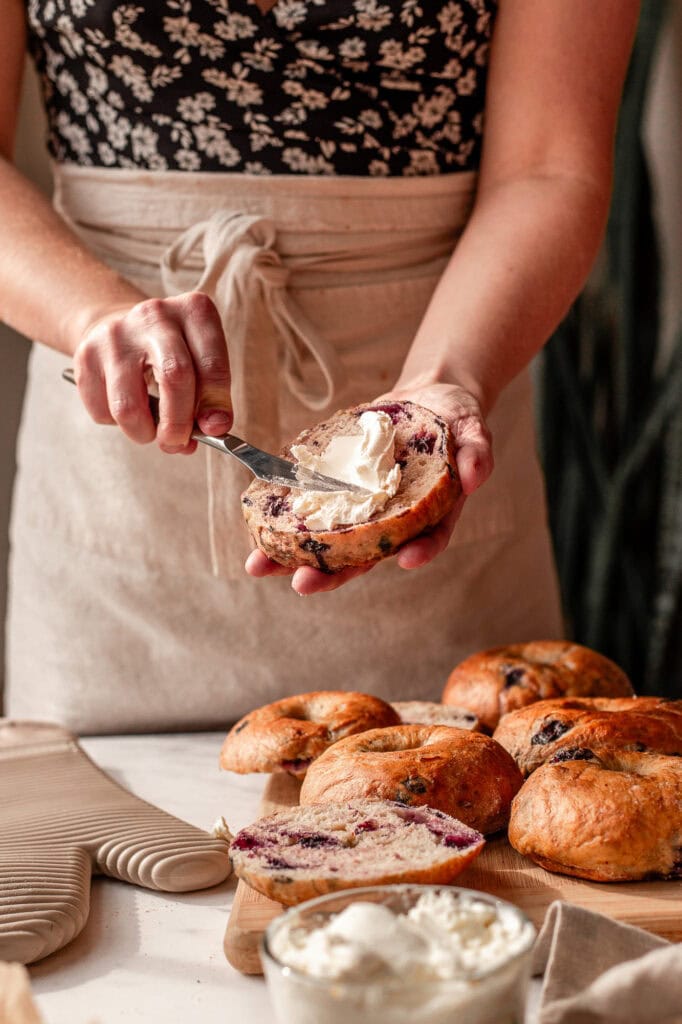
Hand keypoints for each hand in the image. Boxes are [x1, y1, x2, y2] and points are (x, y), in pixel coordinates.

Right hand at [72, 291, 232, 453]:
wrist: (123, 331)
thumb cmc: (172, 355)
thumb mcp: (201, 364)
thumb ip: (210, 397)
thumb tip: (212, 430)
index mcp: (194, 313)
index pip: (211, 364)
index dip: (215, 404)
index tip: (216, 429)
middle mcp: (155, 316)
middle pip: (173, 377)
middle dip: (178, 424)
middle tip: (178, 442)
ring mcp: (116, 334)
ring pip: (129, 406)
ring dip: (143, 433)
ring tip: (150, 431)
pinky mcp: (86, 355)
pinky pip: (102, 411)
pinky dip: (116, 424)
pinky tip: (127, 408)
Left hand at [245, 381, 492, 593]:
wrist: (426, 400)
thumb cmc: (454, 420)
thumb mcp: (474, 428)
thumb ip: (478, 451)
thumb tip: (477, 475)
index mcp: (429, 514)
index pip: (427, 539)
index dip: (418, 551)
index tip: (406, 560)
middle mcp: (391, 520)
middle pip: (363, 554)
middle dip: (331, 573)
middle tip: (302, 585)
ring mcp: (362, 506)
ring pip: (327, 540)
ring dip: (292, 555)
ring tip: (257, 566)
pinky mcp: (338, 486)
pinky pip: (311, 506)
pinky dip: (283, 517)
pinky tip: (256, 524)